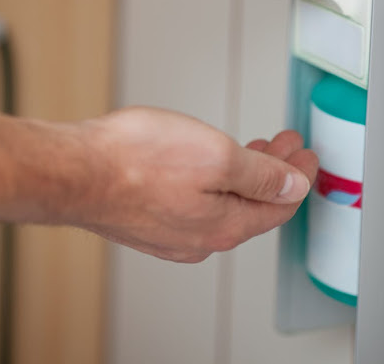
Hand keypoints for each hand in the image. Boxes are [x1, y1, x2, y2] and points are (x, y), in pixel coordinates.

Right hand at [74, 107, 317, 261]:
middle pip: (253, 205)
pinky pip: (199, 203)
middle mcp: (199, 237)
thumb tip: (293, 186)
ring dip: (246, 175)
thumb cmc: (136, 161)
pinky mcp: (149, 219)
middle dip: (276, 171)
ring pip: (225, 204)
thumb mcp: (216, 156)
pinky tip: (212, 165)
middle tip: (287, 145)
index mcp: (224, 225)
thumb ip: (260, 175)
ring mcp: (172, 231)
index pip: (279, 206)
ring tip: (255, 147)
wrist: (75, 171)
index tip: (308, 155)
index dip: (300, 177)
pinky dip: (218, 181)